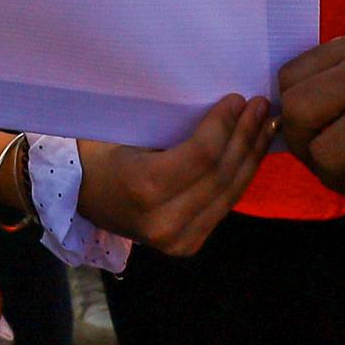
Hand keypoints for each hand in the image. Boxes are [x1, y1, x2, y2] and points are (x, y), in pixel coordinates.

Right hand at [77, 97, 276, 256]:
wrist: (77, 197)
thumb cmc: (97, 151)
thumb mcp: (125, 130)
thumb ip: (170, 124)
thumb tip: (218, 101)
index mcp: (144, 187)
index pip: (202, 155)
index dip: (225, 125)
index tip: (237, 98)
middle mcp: (164, 221)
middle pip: (221, 174)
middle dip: (245, 136)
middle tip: (262, 104)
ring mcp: (178, 240)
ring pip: (229, 192)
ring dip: (252, 155)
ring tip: (267, 124)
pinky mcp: (187, 245)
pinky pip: (223, 205)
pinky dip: (241, 176)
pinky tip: (253, 152)